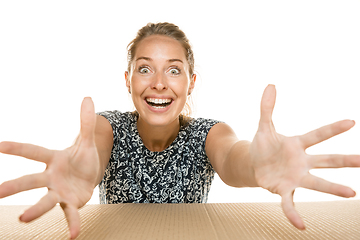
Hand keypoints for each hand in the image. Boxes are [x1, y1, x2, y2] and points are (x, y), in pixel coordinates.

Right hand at [0, 97, 98, 238]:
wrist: (89, 175)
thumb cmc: (82, 157)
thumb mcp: (87, 141)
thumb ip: (86, 122)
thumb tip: (89, 98)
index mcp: (53, 159)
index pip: (33, 151)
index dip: (16, 148)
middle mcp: (52, 177)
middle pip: (32, 180)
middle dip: (14, 185)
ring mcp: (60, 191)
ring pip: (46, 200)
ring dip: (35, 209)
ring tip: (23, 218)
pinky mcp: (71, 203)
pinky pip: (71, 214)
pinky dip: (72, 224)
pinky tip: (73, 236)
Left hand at [249, 85, 359, 228]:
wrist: (253, 163)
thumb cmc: (263, 145)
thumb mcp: (263, 126)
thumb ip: (266, 107)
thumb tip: (270, 85)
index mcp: (298, 144)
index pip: (317, 135)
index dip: (333, 129)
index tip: (351, 122)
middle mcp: (301, 162)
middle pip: (326, 160)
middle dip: (345, 160)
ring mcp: (295, 177)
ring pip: (316, 182)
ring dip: (332, 188)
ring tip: (351, 193)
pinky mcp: (284, 190)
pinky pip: (290, 203)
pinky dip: (294, 213)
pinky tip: (301, 226)